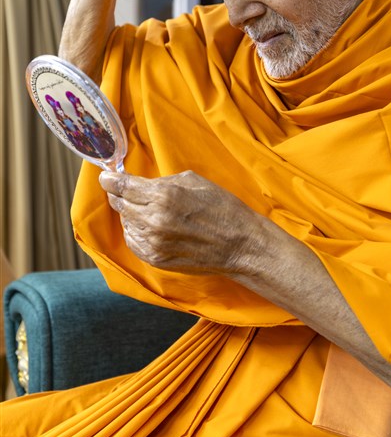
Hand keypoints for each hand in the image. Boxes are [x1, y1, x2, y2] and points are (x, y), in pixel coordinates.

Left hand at [99, 170, 260, 273]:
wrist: (239, 244)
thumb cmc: (222, 208)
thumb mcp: (194, 181)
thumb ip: (163, 181)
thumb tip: (141, 183)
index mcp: (164, 195)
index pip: (123, 185)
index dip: (110, 180)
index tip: (106, 177)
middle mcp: (154, 219)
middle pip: (120, 204)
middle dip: (119, 195)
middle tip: (123, 191)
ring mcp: (153, 242)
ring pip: (126, 223)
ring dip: (131, 214)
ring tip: (146, 210)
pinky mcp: (156, 259)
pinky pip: (133, 242)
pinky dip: (136, 232)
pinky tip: (149, 227)